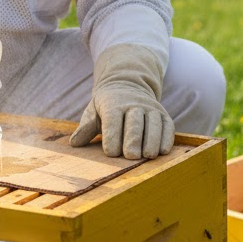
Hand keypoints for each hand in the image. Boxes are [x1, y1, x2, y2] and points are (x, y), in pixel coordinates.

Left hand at [69, 43, 174, 158]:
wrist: (128, 85)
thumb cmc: (107, 105)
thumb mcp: (93, 110)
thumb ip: (86, 127)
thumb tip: (74, 143)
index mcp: (113, 103)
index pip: (113, 119)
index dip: (112, 135)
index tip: (110, 152)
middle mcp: (133, 104)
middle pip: (134, 122)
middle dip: (133, 140)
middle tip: (131, 157)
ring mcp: (150, 108)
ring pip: (153, 123)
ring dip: (152, 140)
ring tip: (148, 157)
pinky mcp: (163, 115)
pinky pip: (168, 126)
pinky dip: (166, 138)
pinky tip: (162, 151)